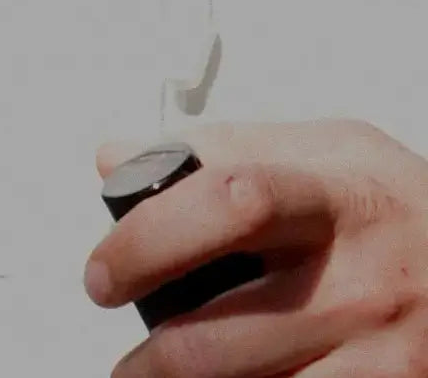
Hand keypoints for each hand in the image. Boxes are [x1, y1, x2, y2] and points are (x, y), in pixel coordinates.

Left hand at [87, 120, 427, 376]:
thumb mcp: (330, 152)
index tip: (105, 271)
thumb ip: (221, 148)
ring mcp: (381, 353)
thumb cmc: (398, 208)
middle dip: (147, 361)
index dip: (147, 240)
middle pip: (213, 339)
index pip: (228, 204)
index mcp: (333, 198)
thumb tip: (117, 158)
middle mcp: (359, 280)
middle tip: (128, 360)